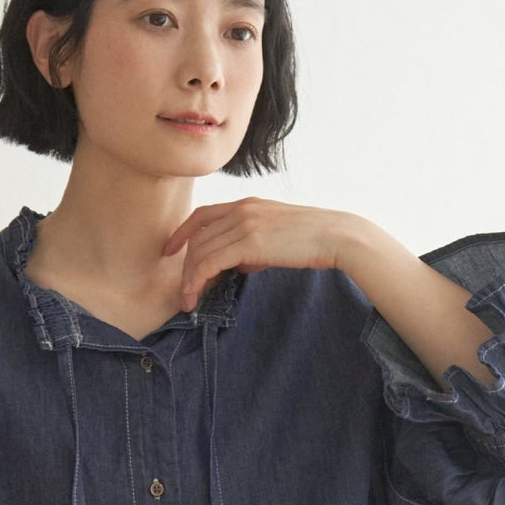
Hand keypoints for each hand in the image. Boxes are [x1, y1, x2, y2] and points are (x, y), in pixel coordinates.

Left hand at [163, 197, 350, 311]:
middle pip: (198, 238)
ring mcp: (244, 224)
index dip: (182, 233)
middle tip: (185, 292)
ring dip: (190, 279)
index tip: (170, 251)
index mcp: (246, 204)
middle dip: (185, 267)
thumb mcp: (275, 234)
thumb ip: (252, 245)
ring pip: (200, 252)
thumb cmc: (311, 240)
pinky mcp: (249, 242)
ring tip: (190, 300)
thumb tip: (237, 265)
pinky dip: (198, 280)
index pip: (202, 215)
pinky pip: (211, 261)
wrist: (335, 235)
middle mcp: (241, 210)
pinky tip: (198, 294)